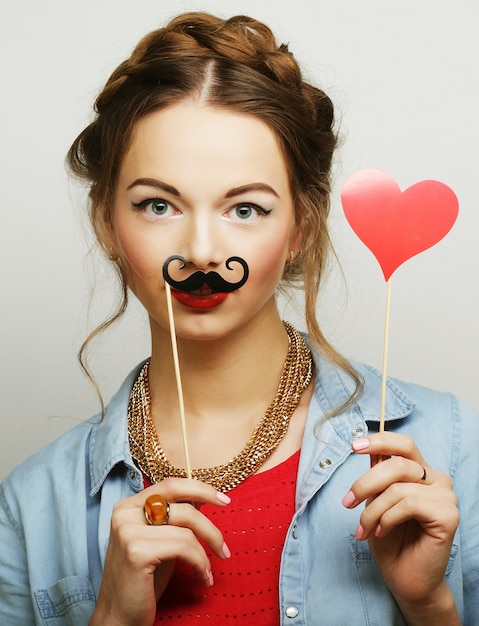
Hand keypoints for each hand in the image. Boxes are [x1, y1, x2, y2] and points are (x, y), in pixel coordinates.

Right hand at [90, 478, 230, 625]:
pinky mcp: (137, 551)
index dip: (201, 489)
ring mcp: (128, 530)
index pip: (171, 485)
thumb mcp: (161, 540)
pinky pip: (183, 547)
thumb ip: (175, 518)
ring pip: (186, 528)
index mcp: (128, 506)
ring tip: (209, 571)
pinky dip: (200, 563)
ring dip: (206, 551)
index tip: (223, 499)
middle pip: (181, 502)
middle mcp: (125, 513)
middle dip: (210, 522)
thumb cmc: (143, 579)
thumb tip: (203, 497)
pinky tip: (202, 578)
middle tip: (224, 542)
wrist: (119, 616)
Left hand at [342, 433, 459, 624]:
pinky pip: (408, 505)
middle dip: (365, 483)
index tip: (353, 445)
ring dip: (372, 510)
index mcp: (421, 471)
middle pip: (396, 463)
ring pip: (397, 488)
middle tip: (347, 502)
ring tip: (362, 529)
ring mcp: (445, 496)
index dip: (379, 440)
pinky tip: (381, 532)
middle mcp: (437, 479)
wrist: (405, 579)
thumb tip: (365, 447)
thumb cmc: (390, 539)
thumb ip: (377, 474)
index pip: (404, 444)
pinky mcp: (448, 515)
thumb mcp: (376, 500)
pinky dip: (387, 518)